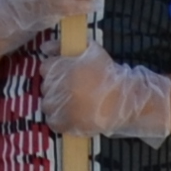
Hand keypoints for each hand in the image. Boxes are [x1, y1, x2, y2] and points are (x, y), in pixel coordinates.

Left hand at [45, 49, 170, 141]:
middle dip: (56, 87)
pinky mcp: (68, 124)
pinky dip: (58, 119)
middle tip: (72, 89)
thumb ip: (63, 46)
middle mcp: (62, 87)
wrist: (127, 100)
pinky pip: (52, 122)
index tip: (65, 74)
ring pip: (47, 104)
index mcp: (66, 68)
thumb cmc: (109, 74)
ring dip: (56, 103)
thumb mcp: (90, 50)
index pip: (45, 68)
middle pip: (46, 86)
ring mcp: (64, 107)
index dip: (55, 71)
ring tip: (71, 102)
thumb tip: (43, 48)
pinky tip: (70, 115)